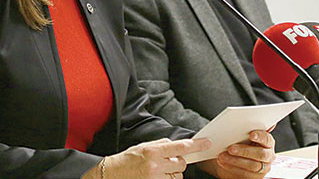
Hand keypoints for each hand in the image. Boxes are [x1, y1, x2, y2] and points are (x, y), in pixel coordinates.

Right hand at [89, 137, 211, 178]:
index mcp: (153, 151)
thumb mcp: (144, 146)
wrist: (111, 174)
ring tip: (156, 171)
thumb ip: (162, 145)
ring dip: (172, 174)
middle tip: (165, 162)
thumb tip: (178, 145)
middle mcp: (155, 166)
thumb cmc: (127, 160)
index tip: (207, 143)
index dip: (196, 145)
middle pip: (181, 164)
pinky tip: (156, 177)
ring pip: (177, 176)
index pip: (180, 147)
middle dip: (177, 162)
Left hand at [199, 130, 275, 178]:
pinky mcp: (254, 178)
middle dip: (245, 151)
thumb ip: (246, 129)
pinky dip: (232, 168)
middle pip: (260, 154)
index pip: (267, 139)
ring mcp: (262, 168)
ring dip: (235, 161)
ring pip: (252, 166)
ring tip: (222, 156)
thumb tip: (246, 118)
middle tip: (230, 148)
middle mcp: (268, 156)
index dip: (260, 137)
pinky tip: (223, 162)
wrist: (232, 158)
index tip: (251, 134)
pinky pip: (245, 175)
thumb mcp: (242, 135)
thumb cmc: (239, 143)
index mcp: (268, 142)